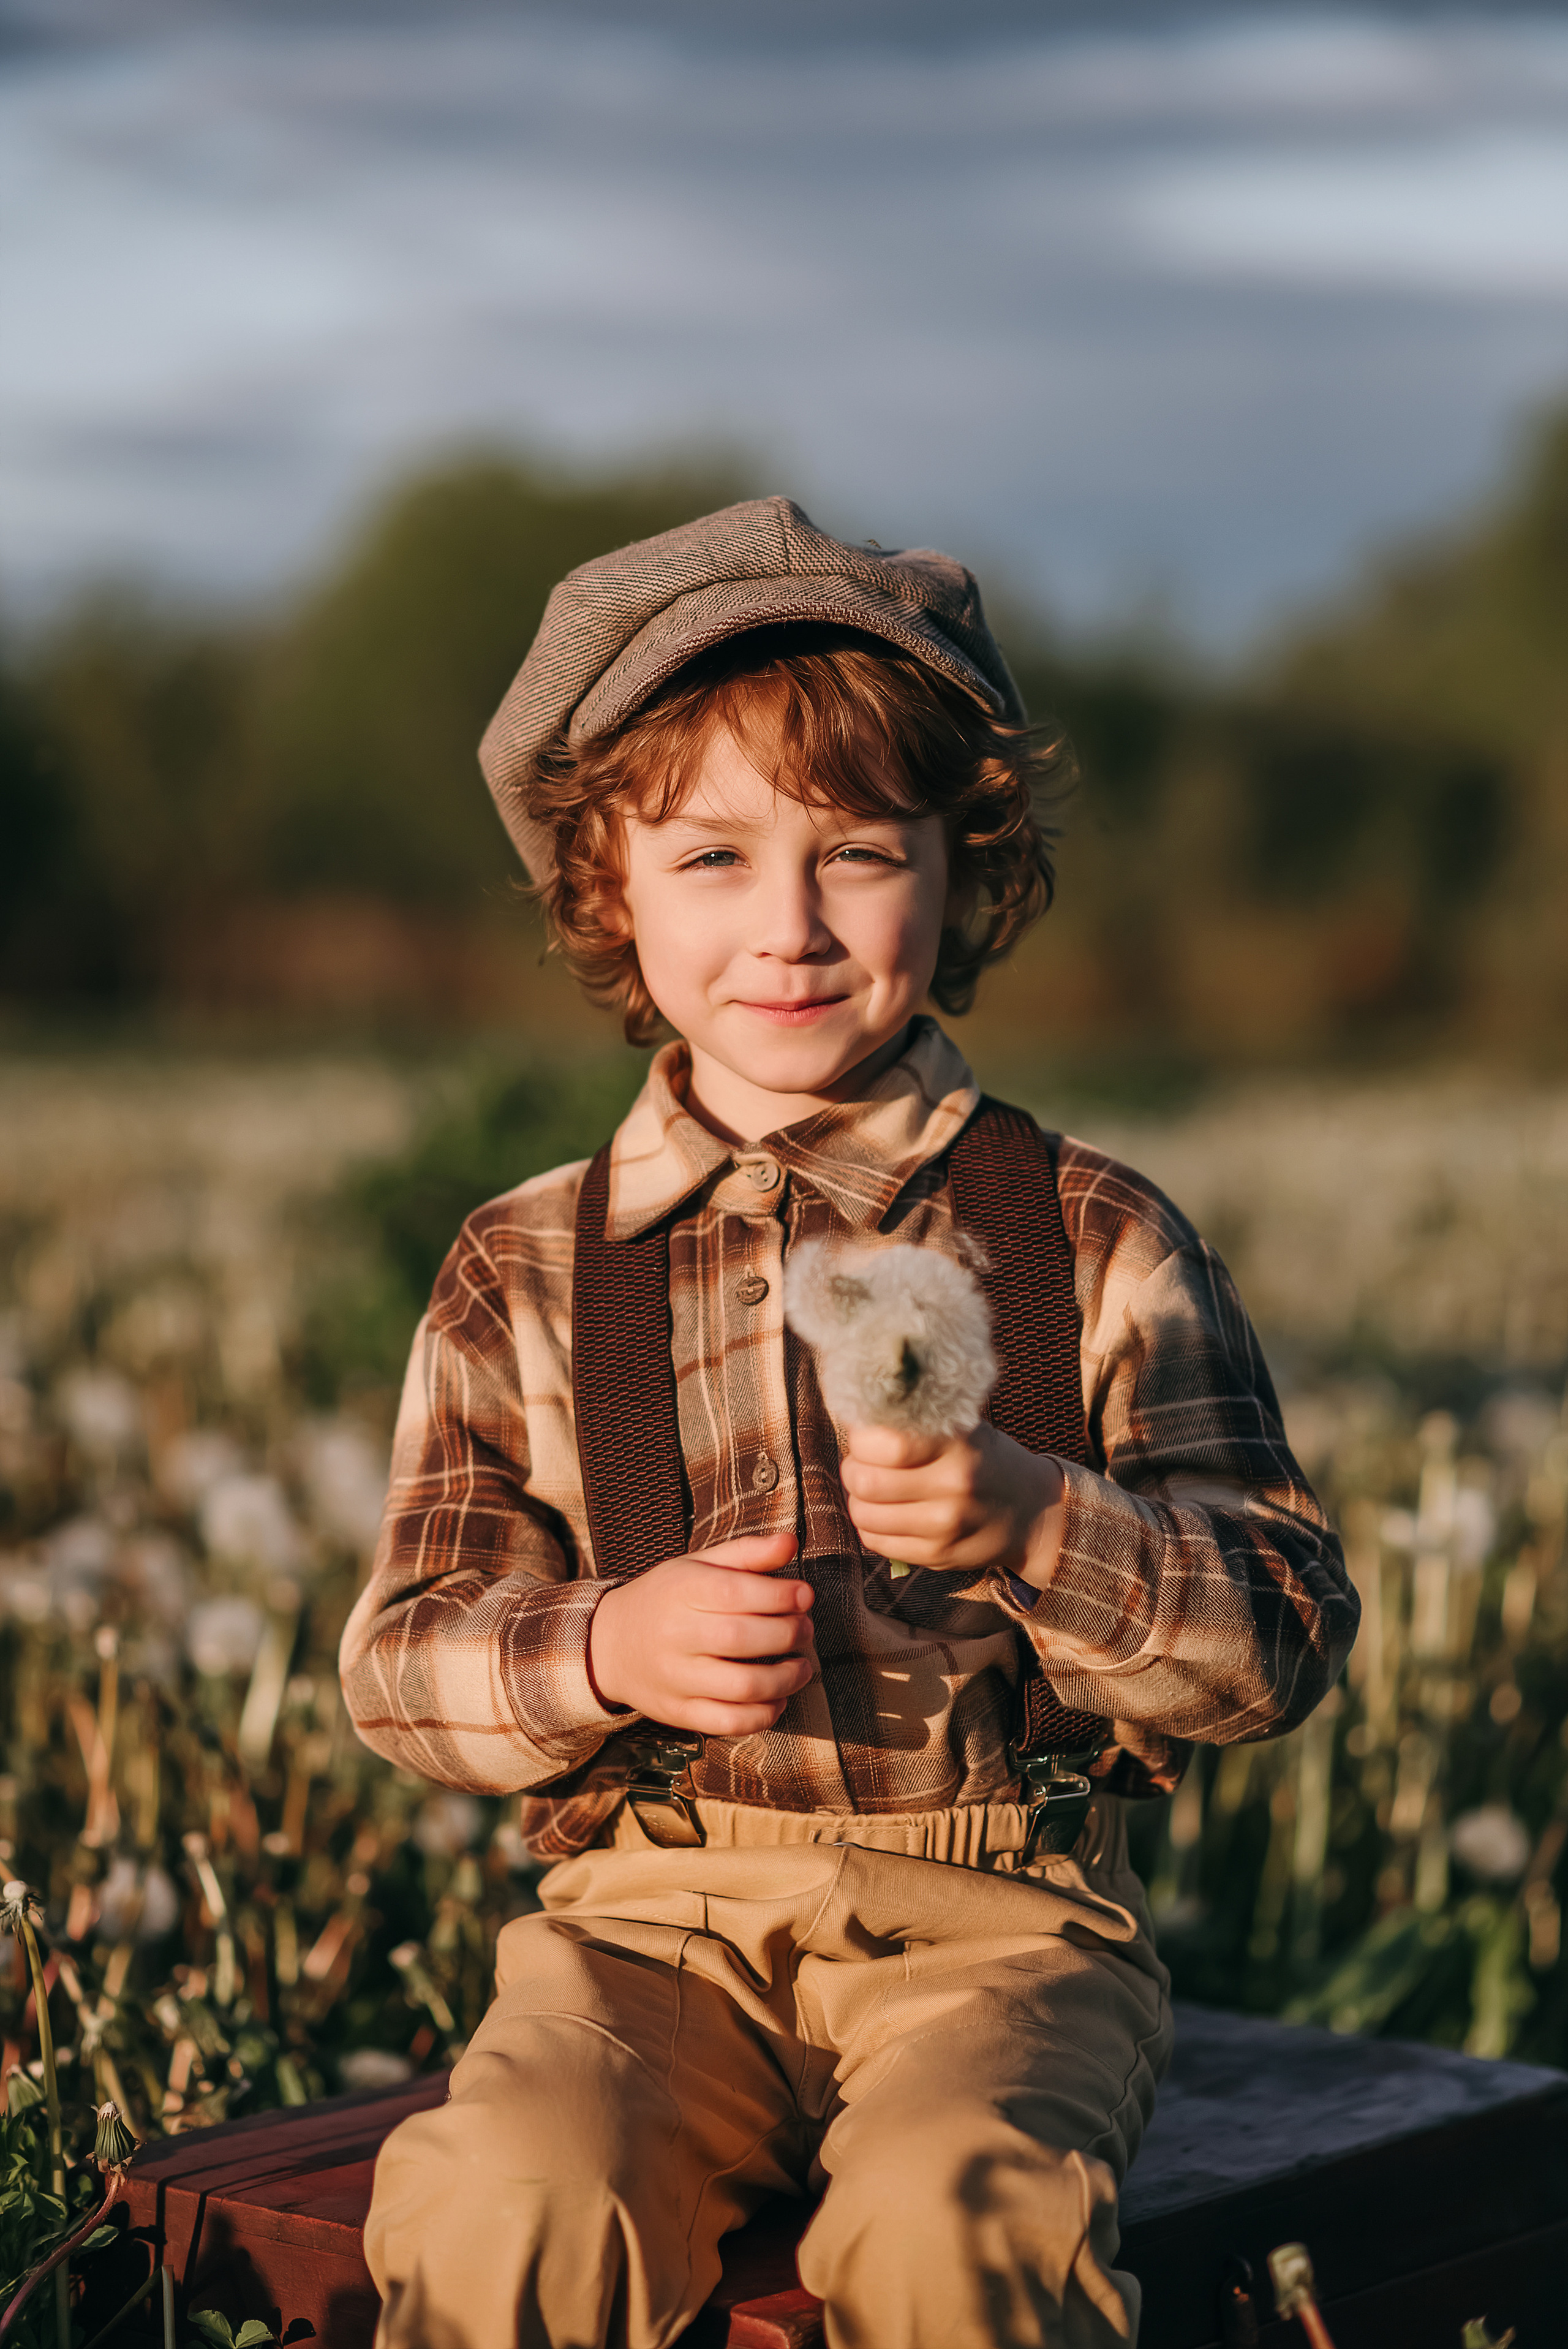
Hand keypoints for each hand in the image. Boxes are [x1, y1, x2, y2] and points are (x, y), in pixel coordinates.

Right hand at [587, 1531, 815, 1733]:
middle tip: (805, 1629)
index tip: (805, 1595)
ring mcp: (675, 1678)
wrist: (610, 1644)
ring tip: (802, 1667)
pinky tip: (777, 1698)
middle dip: (789, 1634)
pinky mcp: (678, 1712)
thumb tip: (791, 1542)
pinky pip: (729, 1722)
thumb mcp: (697, 1566)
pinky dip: (764, 1715)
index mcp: (679, 1590)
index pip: (735, 1592)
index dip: (780, 1595)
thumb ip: (746, 1553)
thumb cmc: (666, 1598)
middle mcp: (674, 1635)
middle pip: (742, 1639)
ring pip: (742, 1686)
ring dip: (786, 1679)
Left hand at [840, 1422, 1064, 1581]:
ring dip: (858, 1499)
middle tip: (862, 1462)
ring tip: (874, 1488)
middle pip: (866, 1481)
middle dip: (852, 1469)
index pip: (884, 1442)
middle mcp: (954, 1485)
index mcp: (959, 1443)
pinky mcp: (937, 1556)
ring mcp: (945, 1526)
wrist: (1032, 1511)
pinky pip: (875, 1541)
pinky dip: (871, 1525)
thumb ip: (915, 1421)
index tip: (865, 1435)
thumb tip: (855, 1415)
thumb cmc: (983, 1460)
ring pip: (863, 1514)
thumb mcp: (962, 1428)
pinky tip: (887, 1513)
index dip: (861, 1438)